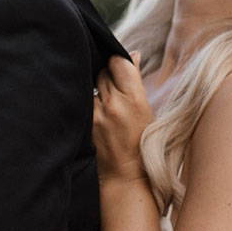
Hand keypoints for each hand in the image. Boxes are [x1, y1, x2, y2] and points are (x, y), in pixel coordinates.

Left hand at [92, 54, 151, 182]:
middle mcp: (114, 103)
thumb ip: (136, 81)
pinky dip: (89, 101)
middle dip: (107, 73)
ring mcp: (96, 114)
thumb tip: (134, 55)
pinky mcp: (85, 124)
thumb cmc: (142, 142)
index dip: (118, 60)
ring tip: (106, 102)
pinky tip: (96, 110)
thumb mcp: (147, 110)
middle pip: (104, 71)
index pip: (119, 62)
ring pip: (92, 84)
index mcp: (135, 98)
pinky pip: (85, 100)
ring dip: (97, 87)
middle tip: (113, 87)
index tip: (118, 65)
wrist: (126, 175)